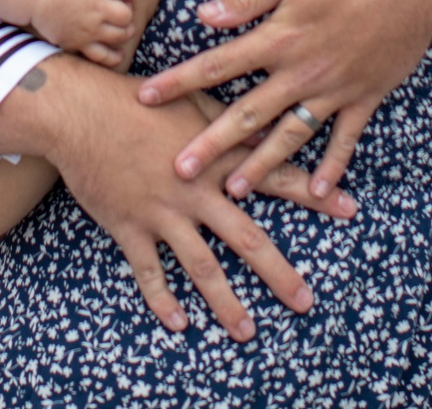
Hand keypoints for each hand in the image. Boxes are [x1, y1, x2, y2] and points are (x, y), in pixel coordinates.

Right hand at [31, 0, 134, 63]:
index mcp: (100, 6)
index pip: (126, 16)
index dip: (128, 9)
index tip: (123, 4)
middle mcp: (93, 26)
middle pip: (121, 34)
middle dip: (127, 28)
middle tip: (122, 21)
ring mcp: (82, 39)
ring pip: (109, 54)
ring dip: (119, 51)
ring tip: (120, 48)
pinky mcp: (71, 46)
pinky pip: (91, 60)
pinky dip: (102, 61)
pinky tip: (106, 57)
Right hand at [38, 60, 356, 341]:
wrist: (81, 110)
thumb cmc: (138, 100)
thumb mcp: (192, 100)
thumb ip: (230, 120)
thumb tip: (268, 125)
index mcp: (216, 157)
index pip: (275, 176)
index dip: (314, 193)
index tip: (350, 209)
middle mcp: (196, 191)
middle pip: (246, 238)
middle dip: (279, 273)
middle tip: (305, 301)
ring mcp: (163, 212)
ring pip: (202, 267)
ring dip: (227, 302)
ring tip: (247, 331)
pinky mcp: (131, 226)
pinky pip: (150, 272)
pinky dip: (163, 300)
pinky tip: (179, 324)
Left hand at [137, 0, 431, 200]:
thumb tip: (203, 15)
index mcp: (279, 38)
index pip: (218, 64)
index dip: (179, 81)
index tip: (146, 97)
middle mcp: (301, 71)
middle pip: (246, 113)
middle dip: (210, 143)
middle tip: (178, 170)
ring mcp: (334, 89)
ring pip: (290, 135)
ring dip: (261, 164)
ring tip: (234, 189)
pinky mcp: (364, 96)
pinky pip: (345, 138)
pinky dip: (333, 165)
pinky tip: (318, 190)